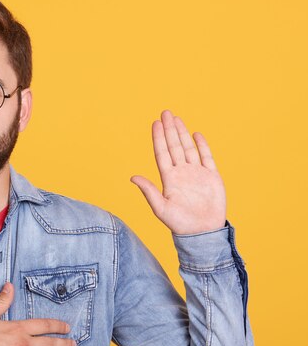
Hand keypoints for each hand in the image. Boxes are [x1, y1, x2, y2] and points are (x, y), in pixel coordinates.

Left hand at [130, 110, 225, 234]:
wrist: (202, 232)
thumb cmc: (179, 223)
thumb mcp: (160, 208)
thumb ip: (149, 191)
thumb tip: (133, 177)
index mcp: (169, 179)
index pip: (162, 153)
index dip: (158, 138)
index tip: (155, 123)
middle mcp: (181, 173)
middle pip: (174, 146)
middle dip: (170, 129)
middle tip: (165, 112)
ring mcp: (197, 173)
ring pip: (188, 148)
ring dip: (183, 133)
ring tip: (177, 119)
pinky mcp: (211, 177)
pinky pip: (207, 157)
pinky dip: (202, 145)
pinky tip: (196, 134)